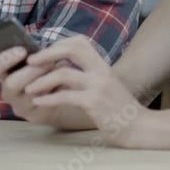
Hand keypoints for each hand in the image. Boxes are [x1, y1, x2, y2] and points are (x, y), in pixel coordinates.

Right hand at [0, 46, 58, 124]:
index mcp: (3, 75)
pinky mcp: (37, 116)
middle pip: (11, 84)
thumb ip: (31, 54)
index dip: (5, 58)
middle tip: (50, 61)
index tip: (22, 50)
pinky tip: (66, 80)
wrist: (55, 94)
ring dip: (48, 79)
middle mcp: (8, 93)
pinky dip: (58, 88)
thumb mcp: (34, 60)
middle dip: (32, 70)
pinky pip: (46, 102)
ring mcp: (21, 107)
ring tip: (63, 67)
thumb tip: (39, 49)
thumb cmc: (42, 70)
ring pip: (31, 94)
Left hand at [24, 37, 152, 147]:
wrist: (140, 127)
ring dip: (41, 80)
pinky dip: (48, 99)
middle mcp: (101, 70)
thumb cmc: (120, 109)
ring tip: (28, 88)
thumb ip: (90, 75)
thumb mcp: (107, 85)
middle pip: (71, 49)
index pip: (80, 42)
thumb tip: (64, 70)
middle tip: (29, 62)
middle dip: (46, 54)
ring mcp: (98, 86)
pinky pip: (65, 96)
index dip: (59, 44)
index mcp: (103, 65)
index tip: (43, 53)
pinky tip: (38, 102)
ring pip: (64, 73)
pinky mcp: (94, 103)